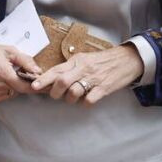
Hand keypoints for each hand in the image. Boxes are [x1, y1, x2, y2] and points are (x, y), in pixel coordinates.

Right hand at [0, 42, 39, 103]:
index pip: (25, 86)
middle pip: (20, 90)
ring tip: (10, 74)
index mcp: (4, 74)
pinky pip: (5, 95)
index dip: (37, 87)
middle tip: (25, 74)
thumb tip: (38, 71)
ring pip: (13, 93)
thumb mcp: (9, 51)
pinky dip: (7, 89)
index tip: (46, 86)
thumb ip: (25, 61)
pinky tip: (2, 80)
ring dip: (15, 86)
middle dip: (25, 83)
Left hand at [29, 44, 143, 104]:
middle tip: (56, 96)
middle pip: (62, 81)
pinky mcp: (104, 88)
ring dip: (70, 99)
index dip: (44, 79)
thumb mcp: (85, 59)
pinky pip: (89, 100)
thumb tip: (53, 79)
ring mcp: (94, 79)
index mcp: (77, 60)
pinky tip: (87, 99)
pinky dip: (85, 103)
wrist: (127, 60)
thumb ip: (71, 67)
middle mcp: (84, 68)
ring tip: (74, 97)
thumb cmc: (104, 61)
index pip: (56, 69)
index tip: (34, 85)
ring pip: (74, 92)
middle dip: (55, 92)